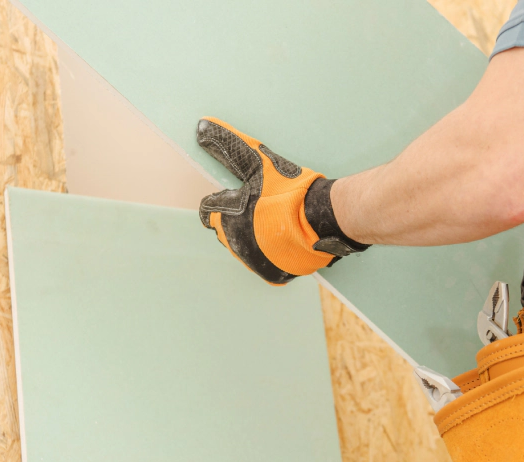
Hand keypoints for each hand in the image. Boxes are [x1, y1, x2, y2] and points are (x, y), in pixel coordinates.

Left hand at [196, 117, 368, 284]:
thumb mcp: (258, 162)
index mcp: (225, 218)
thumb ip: (228, 146)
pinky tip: (285, 241)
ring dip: (255, 237)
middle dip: (239, 220)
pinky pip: (266, 264)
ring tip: (278, 224)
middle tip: (265, 209)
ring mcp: (253, 262)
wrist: (322, 220)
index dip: (226, 200)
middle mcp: (234, 244)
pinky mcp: (272, 275)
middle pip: (227, 231)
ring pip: (246, 248)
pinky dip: (272, 254)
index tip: (244, 196)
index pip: (210, 210)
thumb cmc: (288, 191)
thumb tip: (200, 125)